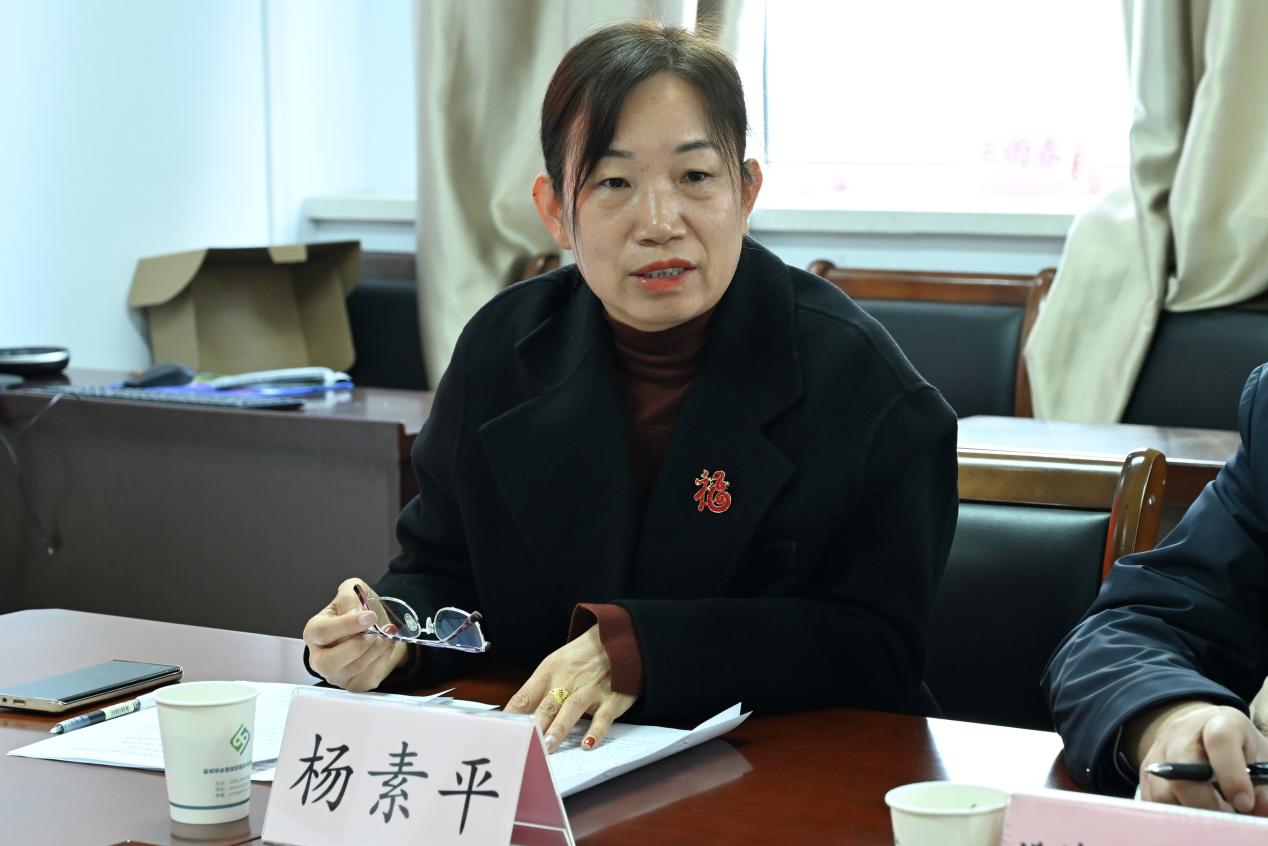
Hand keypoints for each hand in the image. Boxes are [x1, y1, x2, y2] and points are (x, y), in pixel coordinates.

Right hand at [302, 578, 407, 691]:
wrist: (377, 627)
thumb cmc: (360, 610)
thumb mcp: (352, 591)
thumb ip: (349, 597)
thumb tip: (353, 612)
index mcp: (314, 632)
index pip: (322, 632)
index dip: (347, 625)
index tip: (369, 616)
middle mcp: (319, 657)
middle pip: (329, 662)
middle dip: (357, 646)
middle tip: (375, 632)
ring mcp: (335, 674)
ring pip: (352, 669)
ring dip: (375, 650)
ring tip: (386, 635)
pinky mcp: (353, 684)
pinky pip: (367, 677)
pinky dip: (381, 660)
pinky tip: (385, 646)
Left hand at [503, 625, 636, 753]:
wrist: (619, 638)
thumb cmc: (582, 656)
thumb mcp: (556, 664)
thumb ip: (538, 690)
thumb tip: (516, 716)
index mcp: (549, 671)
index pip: (524, 697)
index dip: (511, 716)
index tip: (500, 734)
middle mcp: (568, 680)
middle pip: (546, 705)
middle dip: (535, 726)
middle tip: (524, 745)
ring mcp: (591, 689)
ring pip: (572, 708)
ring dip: (560, 727)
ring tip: (549, 746)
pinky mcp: (612, 698)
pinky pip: (603, 716)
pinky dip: (596, 731)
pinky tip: (588, 744)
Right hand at [1129, 700, 1267, 813]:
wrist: (1199, 732)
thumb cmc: (1237, 749)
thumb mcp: (1257, 758)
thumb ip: (1263, 785)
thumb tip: (1259, 810)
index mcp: (1219, 722)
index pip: (1219, 740)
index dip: (1232, 775)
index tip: (1245, 803)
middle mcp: (1182, 732)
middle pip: (1182, 772)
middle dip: (1206, 803)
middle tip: (1227, 817)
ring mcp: (1159, 750)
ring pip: (1164, 791)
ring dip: (1188, 811)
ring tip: (1210, 814)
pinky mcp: (1146, 770)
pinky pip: (1153, 800)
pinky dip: (1173, 813)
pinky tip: (1194, 811)